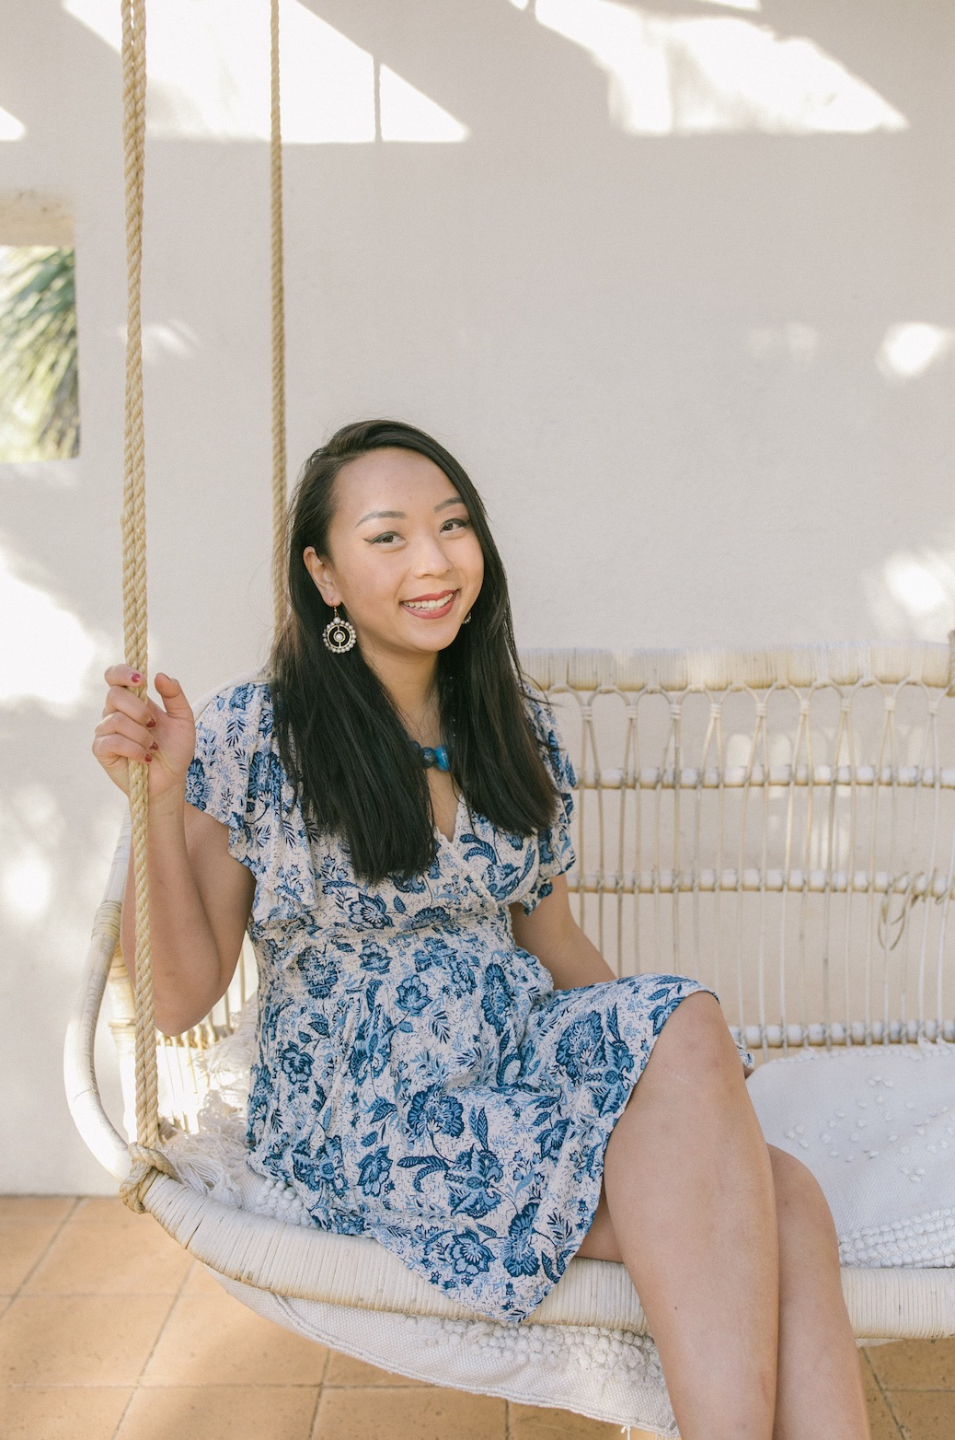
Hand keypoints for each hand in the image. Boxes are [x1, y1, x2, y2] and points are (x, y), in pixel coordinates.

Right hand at [92, 666, 195, 803]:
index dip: (122, 672)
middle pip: (114, 694)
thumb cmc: (175, 749)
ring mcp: (106, 730)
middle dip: (139, 709)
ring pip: (116, 719)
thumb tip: (159, 675)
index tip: (140, 679)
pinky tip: (146, 757)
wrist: (171, 780)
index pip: (114, 676)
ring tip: (152, 746)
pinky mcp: (101, 749)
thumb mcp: (183, 719)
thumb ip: (174, 695)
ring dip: (141, 734)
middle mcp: (115, 712)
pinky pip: (113, 741)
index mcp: (132, 700)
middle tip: (154, 724)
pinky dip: (135, 749)